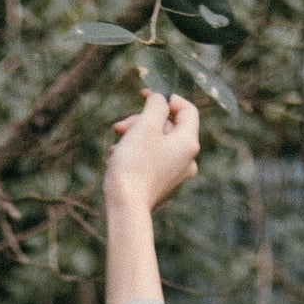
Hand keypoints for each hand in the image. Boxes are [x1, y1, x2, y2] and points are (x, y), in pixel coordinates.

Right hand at [103, 89, 199, 213]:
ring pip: (158, 146)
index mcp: (189, 142)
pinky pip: (153, 163)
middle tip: (119, 127)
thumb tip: (160, 100)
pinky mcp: (163, 188)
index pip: (187, 110)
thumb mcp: (145, 126)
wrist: (125, 208)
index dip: (167, 98)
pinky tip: (118, 160)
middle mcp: (188, 160)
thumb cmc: (134, 165)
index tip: (145, 95)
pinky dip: (137, 156)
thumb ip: (156, 105)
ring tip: (115, 146)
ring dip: (136, 139)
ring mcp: (176, 176)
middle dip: (143, 122)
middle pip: (169, 128)